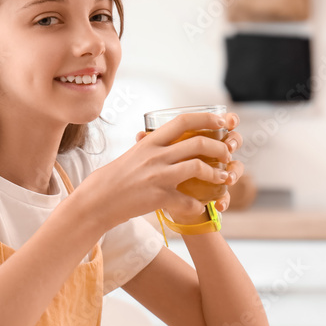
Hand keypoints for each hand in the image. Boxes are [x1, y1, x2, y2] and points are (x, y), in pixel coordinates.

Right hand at [75, 112, 241, 229]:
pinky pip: (188, 201)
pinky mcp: (159, 197)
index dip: (206, 118)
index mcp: (151, 142)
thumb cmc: (115, 177)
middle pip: (197, 143)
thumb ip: (150, 145)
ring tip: (222, 178)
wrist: (98, 199)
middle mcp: (156, 155)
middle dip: (219, 147)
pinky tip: (199, 207)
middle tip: (227, 153)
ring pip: (197, 167)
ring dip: (216, 173)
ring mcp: (158, 176)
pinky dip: (197, 205)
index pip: (183, 121)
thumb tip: (162, 137)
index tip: (220, 121)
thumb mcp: (134, 153)